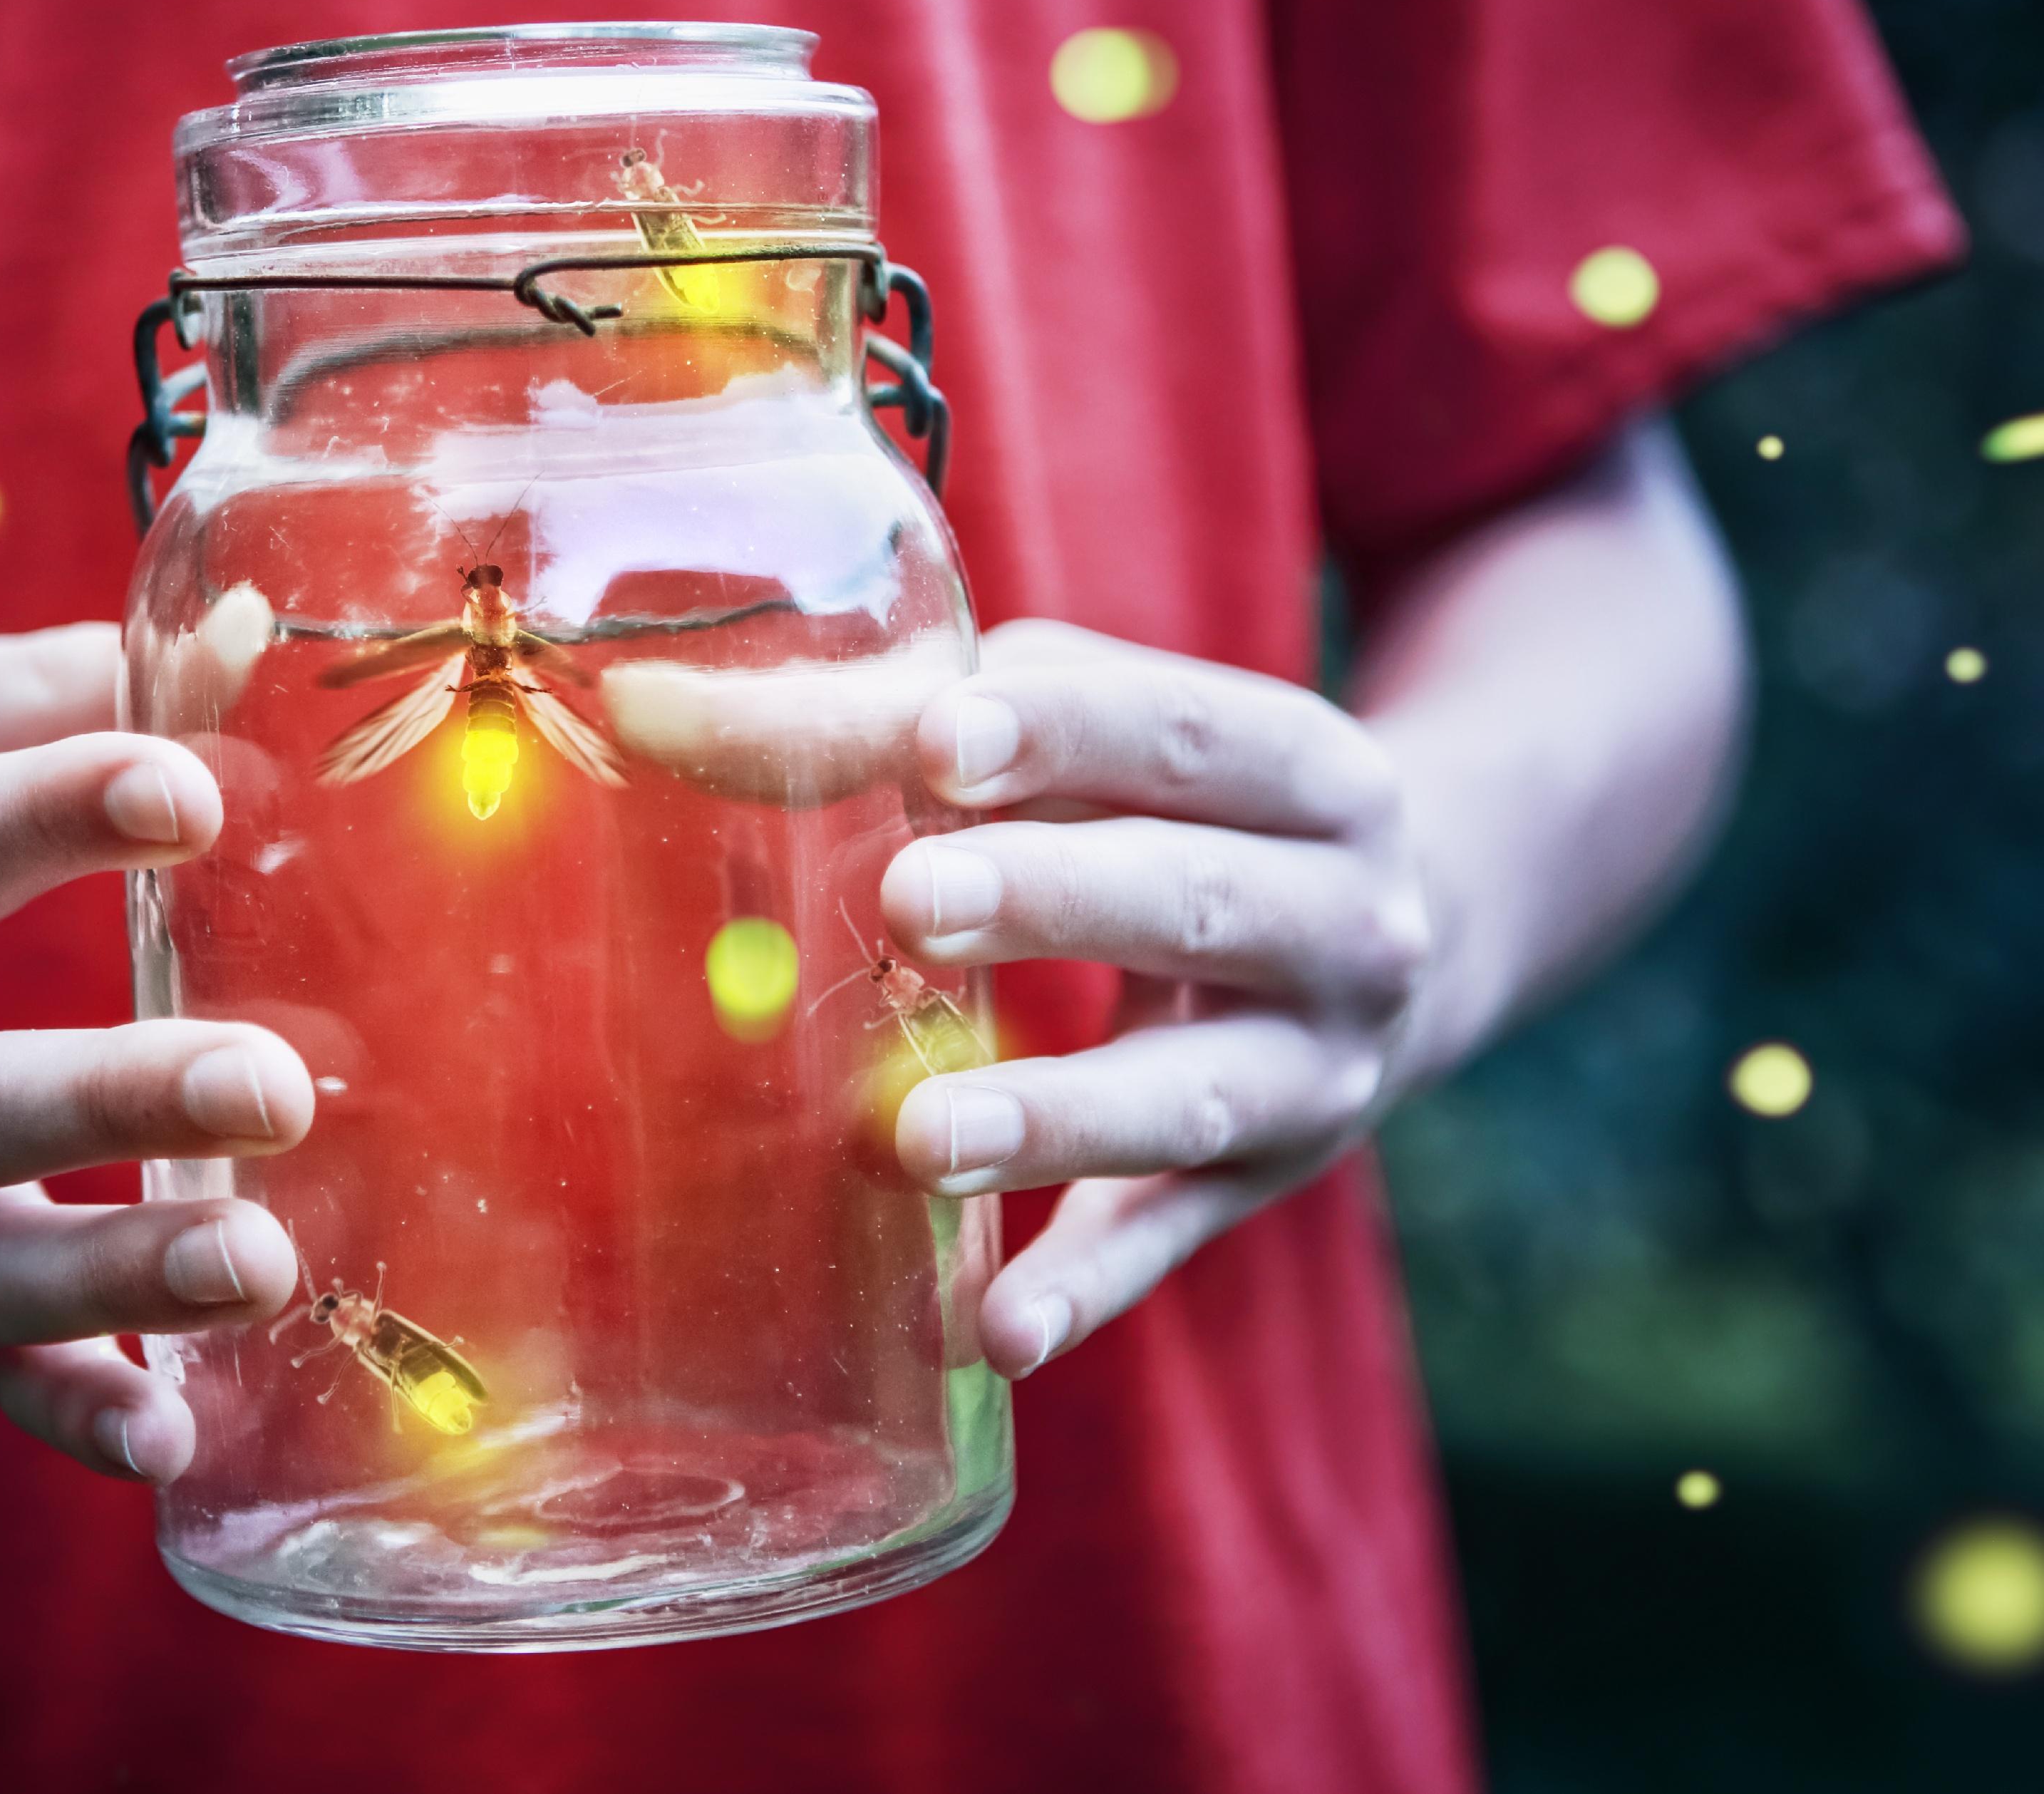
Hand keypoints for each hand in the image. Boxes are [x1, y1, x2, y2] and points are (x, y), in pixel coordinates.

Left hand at [880, 620, 1433, 1378]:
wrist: (1391, 936)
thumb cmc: (1174, 802)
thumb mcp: (1095, 736)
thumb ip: (912, 718)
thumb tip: (652, 713)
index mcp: (1311, 770)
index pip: (1186, 732)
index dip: (1063, 732)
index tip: (935, 741)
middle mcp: (1348, 921)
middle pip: (1195, 902)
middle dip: (1051, 900)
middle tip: (909, 900)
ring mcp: (1318, 1069)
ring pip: (1188, 1096)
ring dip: (1054, 1119)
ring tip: (922, 1136)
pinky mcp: (1264, 1183)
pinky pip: (1167, 1240)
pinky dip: (1086, 1288)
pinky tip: (996, 1330)